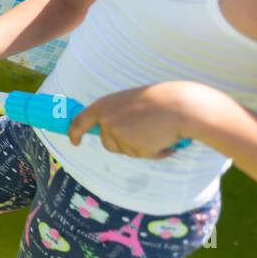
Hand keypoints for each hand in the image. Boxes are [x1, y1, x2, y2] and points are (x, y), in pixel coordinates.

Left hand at [67, 82, 211, 157]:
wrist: (182, 106)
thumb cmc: (161, 102)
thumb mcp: (130, 102)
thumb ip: (117, 114)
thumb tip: (110, 130)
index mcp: (103, 105)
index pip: (80, 121)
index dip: (75, 132)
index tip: (74, 142)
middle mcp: (106, 120)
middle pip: (108, 144)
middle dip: (124, 143)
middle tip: (145, 130)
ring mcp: (118, 133)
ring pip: (126, 151)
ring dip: (141, 147)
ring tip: (156, 131)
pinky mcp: (132, 146)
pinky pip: (143, 156)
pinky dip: (155, 152)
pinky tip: (165, 139)